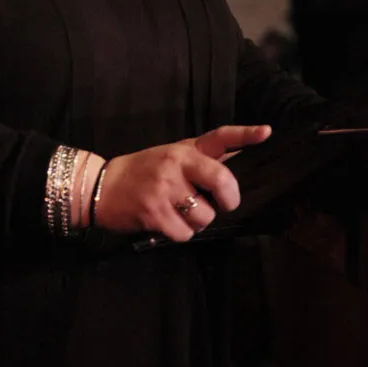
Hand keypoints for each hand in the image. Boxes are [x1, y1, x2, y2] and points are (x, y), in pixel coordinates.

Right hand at [94, 124, 270, 240]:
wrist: (101, 186)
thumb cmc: (141, 172)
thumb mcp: (170, 156)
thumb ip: (199, 160)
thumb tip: (233, 164)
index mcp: (183, 150)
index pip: (219, 137)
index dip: (244, 135)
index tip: (266, 132)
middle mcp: (175, 164)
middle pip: (222, 182)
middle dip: (228, 199)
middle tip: (222, 204)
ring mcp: (165, 188)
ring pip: (205, 215)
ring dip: (197, 221)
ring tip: (178, 213)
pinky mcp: (155, 213)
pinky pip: (185, 233)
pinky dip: (179, 234)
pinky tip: (165, 223)